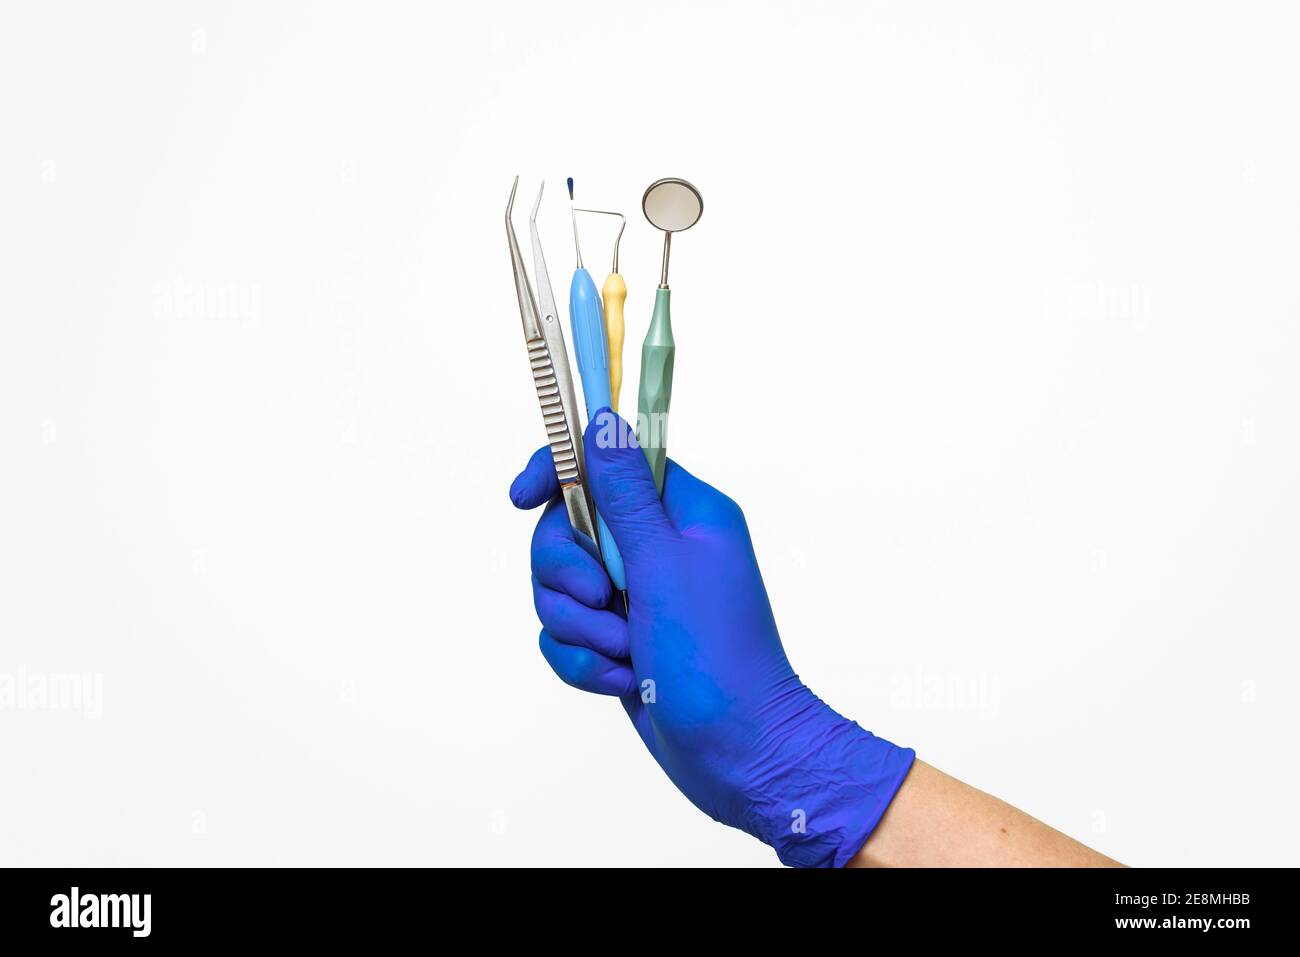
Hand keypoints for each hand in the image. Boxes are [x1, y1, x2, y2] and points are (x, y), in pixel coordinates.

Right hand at [510, 410, 913, 866]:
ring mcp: (636, 597)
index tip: (520, 496)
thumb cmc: (716, 659)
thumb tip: (603, 421)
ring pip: (559, 587)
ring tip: (623, 652)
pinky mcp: (618, 642)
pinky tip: (620, 682)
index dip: (559, 471)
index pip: (607, 463)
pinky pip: (565, 635)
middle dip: (569, 573)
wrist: (739, 754)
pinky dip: (583, 662)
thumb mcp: (664, 566)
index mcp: (683, 513)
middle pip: (567, 528)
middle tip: (602, 598)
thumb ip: (625, 495)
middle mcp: (657, 548)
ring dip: (581, 627)